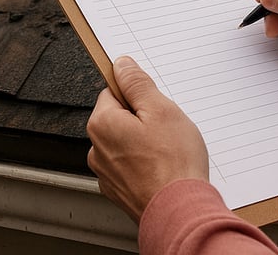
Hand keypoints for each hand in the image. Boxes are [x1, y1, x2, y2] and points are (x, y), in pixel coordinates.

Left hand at [87, 57, 208, 222]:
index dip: (138, 96)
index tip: (153, 104)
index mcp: (101, 123)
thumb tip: (122, 65)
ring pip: (126, 144)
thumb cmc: (173, 164)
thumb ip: (137, 84)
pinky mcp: (119, 191)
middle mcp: (97, 149)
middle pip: (119, 119)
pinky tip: (163, 170)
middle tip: (166, 131)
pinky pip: (130, 167)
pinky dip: (144, 165)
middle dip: (143, 121)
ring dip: (144, 144)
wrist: (180, 213)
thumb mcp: (161, 110)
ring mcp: (106, 173)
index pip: (114, 92)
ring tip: (168, 153)